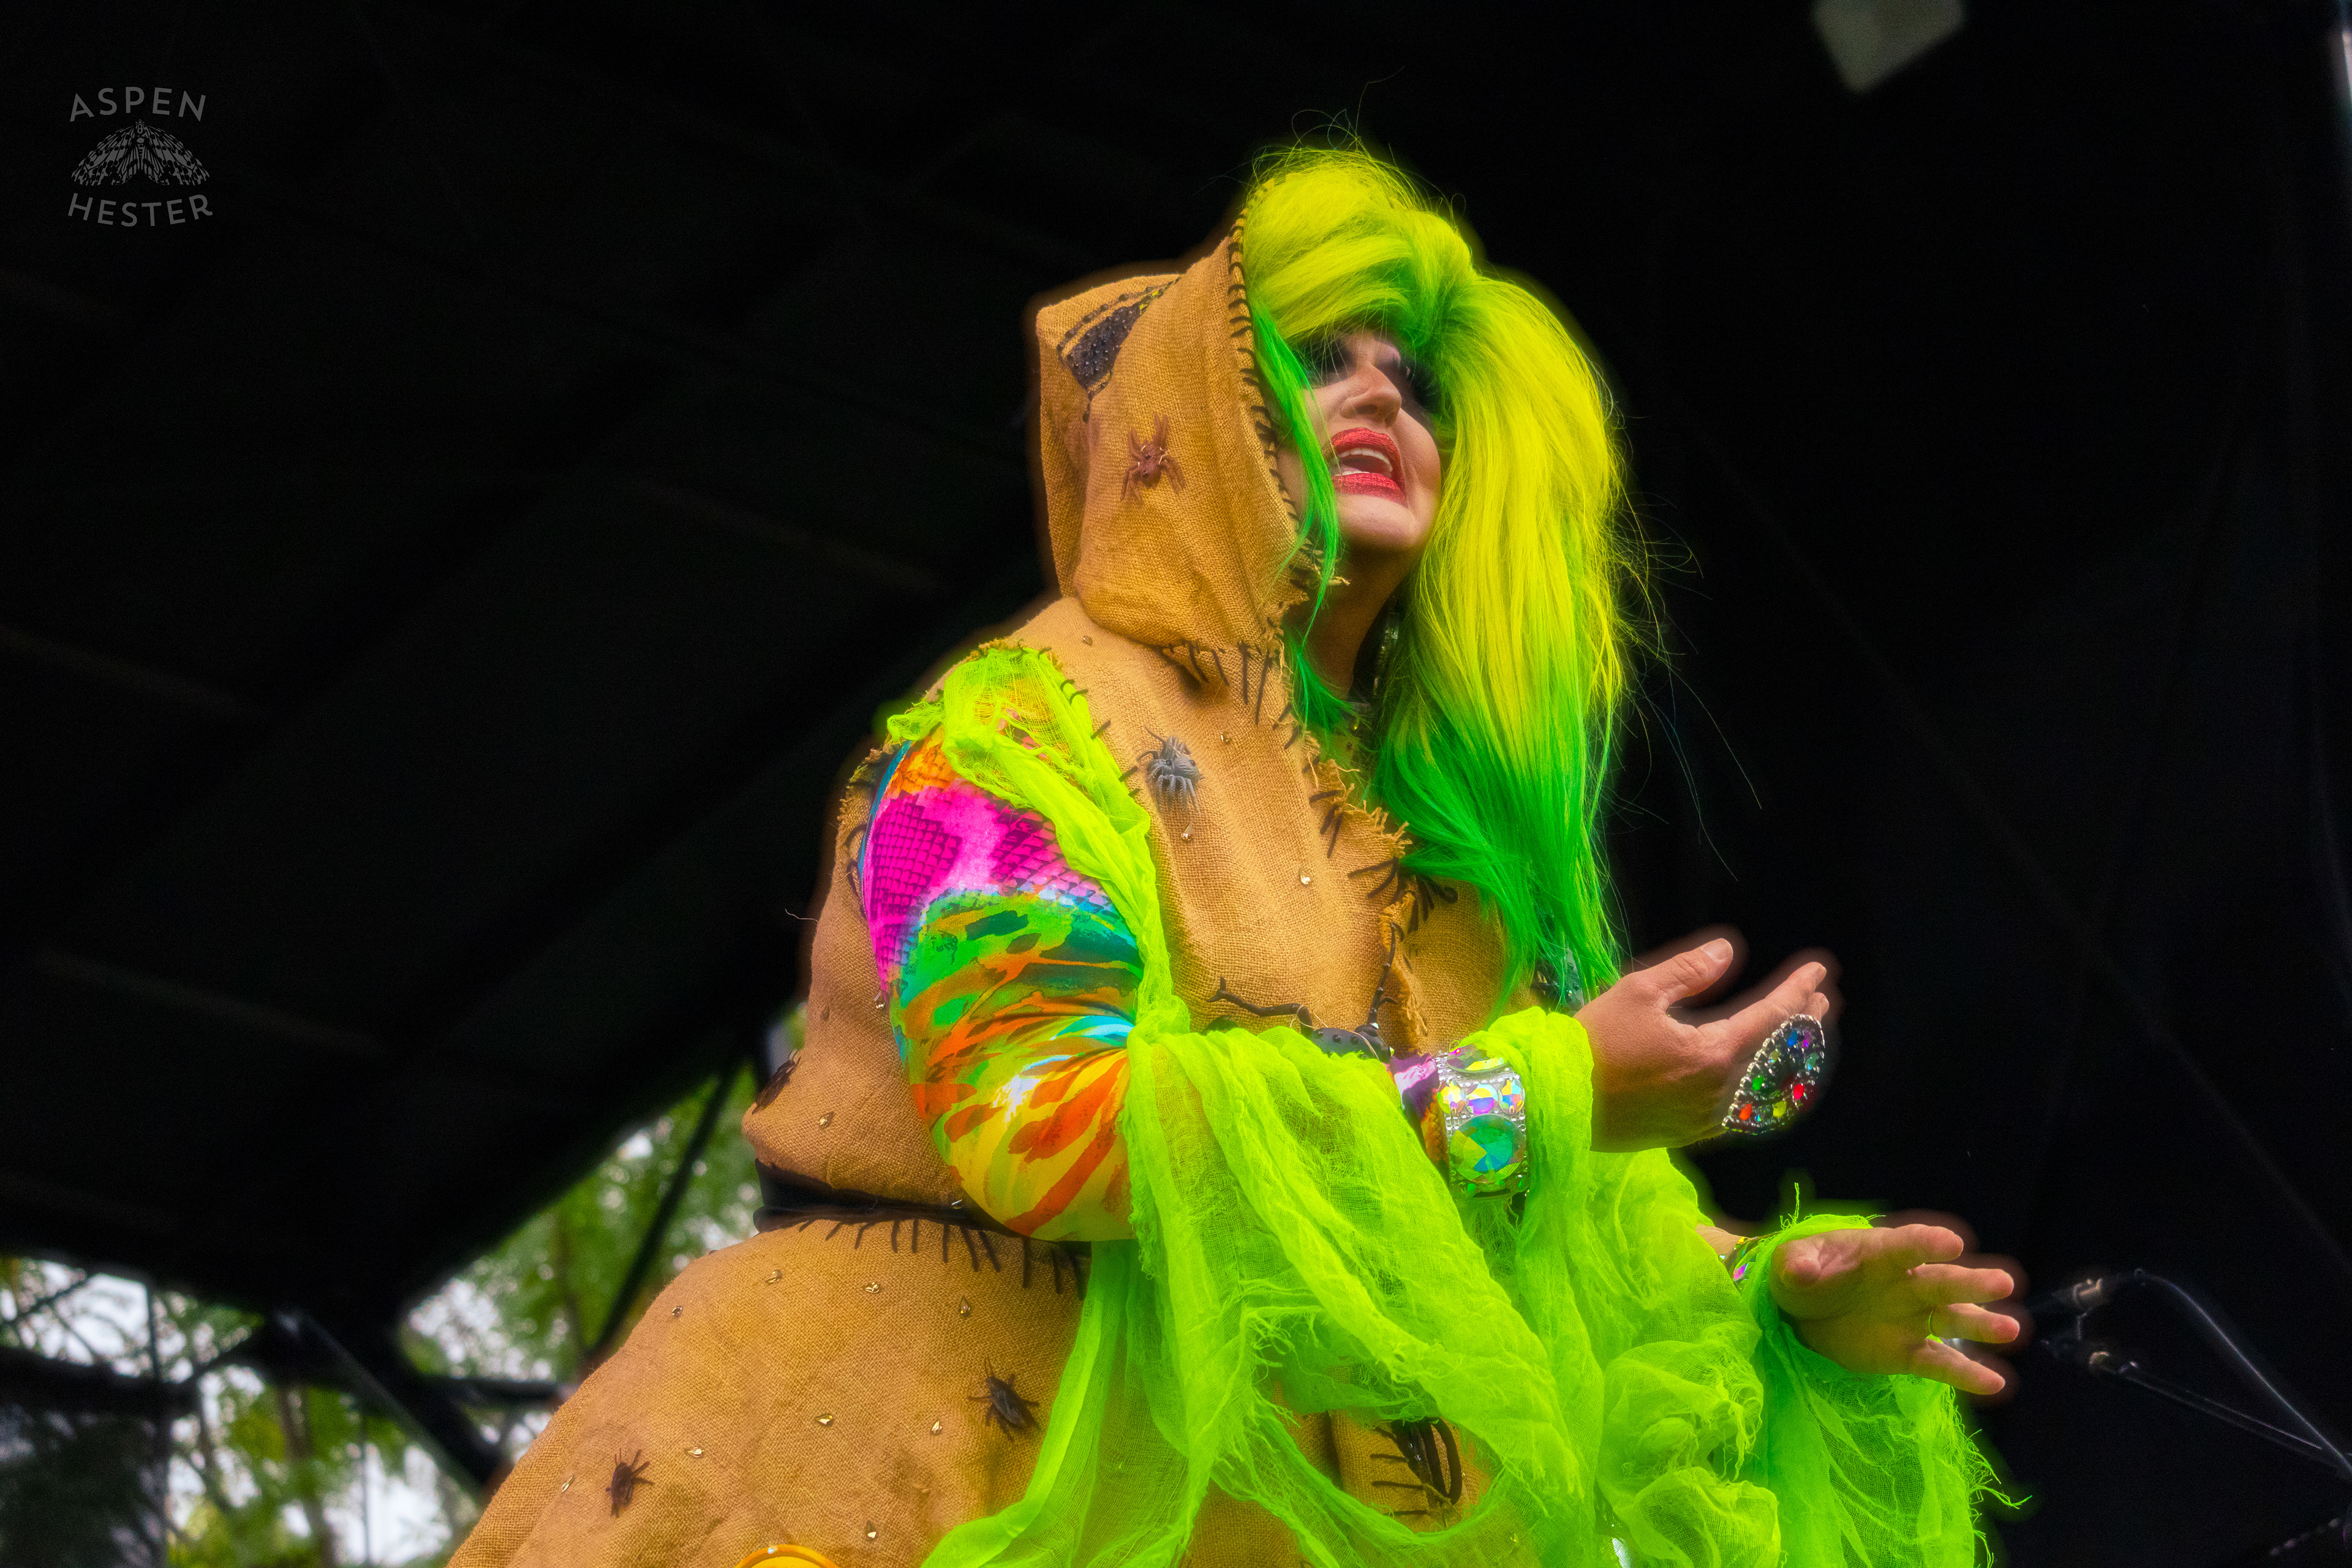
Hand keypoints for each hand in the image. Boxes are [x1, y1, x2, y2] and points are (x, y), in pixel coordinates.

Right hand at [1574, 933, 1830, 1151]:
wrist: (1555, 1102)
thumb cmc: (1594, 1042)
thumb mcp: (1638, 992)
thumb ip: (1689, 971)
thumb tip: (1728, 950)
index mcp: (1714, 1053)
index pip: (1773, 1017)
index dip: (1797, 991)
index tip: (1818, 971)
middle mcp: (1722, 1091)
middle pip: (1779, 1054)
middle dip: (1803, 1024)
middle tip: (1822, 1000)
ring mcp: (1709, 1118)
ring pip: (1767, 1086)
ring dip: (1788, 1058)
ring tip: (1802, 1036)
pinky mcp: (1691, 1133)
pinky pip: (1746, 1110)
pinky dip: (1766, 1088)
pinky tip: (1763, 1079)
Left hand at [1769, 1220, 2025, 1395]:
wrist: (1801, 1312)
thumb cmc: (1803, 1275)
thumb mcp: (1790, 1263)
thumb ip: (1798, 1264)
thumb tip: (1801, 1271)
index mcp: (1880, 1253)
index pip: (1907, 1244)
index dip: (1928, 1243)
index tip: (1953, 1244)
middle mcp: (1906, 1283)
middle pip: (1942, 1281)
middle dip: (1971, 1282)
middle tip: (2003, 1282)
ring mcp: (1911, 1319)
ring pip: (1952, 1319)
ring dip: (1982, 1323)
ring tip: (2011, 1328)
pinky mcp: (1906, 1353)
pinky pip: (1940, 1363)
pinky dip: (1966, 1373)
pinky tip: (1995, 1383)